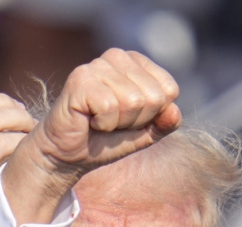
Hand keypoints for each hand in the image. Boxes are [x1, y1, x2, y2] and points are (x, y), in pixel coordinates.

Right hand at [3, 48, 181, 223]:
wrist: (66, 155)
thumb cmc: (103, 140)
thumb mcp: (143, 134)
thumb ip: (164, 123)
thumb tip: (175, 111)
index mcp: (136, 62)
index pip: (169, 90)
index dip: (152, 115)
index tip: (128, 120)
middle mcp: (117, 57)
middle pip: (154, 97)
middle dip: (135, 121)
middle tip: (112, 123)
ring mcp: (98, 65)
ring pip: (133, 101)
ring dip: (118, 124)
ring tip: (100, 122)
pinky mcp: (81, 79)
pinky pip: (110, 107)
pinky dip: (103, 124)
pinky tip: (89, 121)